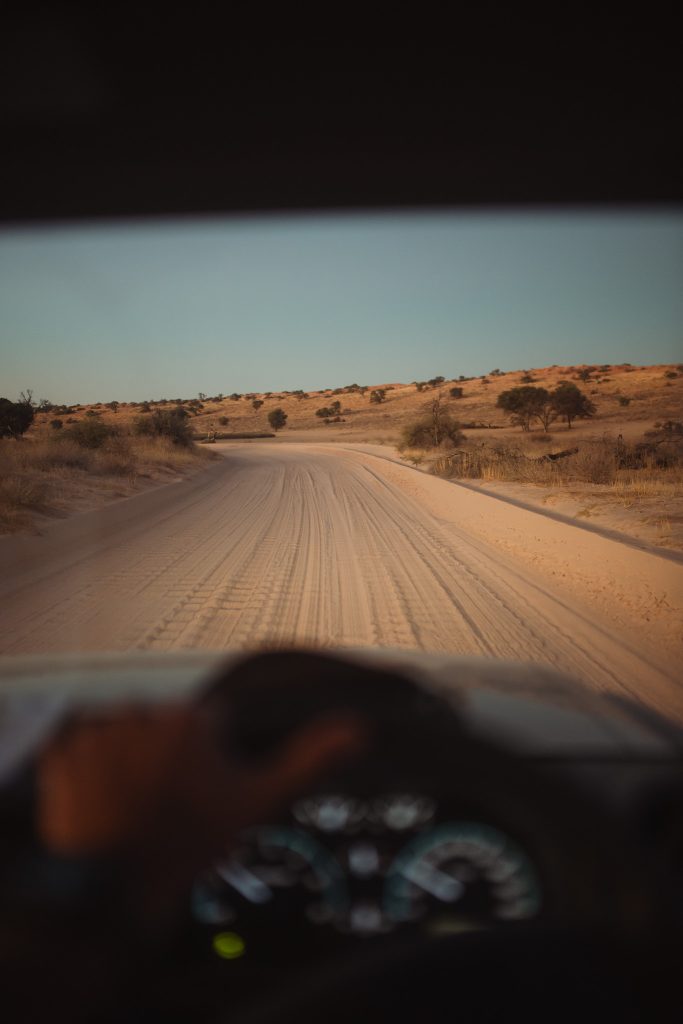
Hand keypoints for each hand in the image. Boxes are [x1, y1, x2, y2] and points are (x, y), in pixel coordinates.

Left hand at [36, 702, 364, 922]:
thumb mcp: (254, 802)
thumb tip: (359, 728)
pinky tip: (101, 803)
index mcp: (190, 719)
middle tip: (160, 803)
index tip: (193, 791)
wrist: (116, 890)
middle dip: (160, 754)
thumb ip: (306, 759)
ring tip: (129, 805)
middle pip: (158, 726)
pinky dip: (86, 772)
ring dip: (122, 761)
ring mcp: (96, 733)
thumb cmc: (188, 844)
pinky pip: (79, 748)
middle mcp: (140, 713)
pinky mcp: (62, 752)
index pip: (201, 725)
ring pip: (120, 735)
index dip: (201, 760)